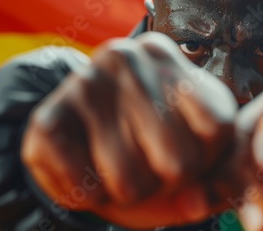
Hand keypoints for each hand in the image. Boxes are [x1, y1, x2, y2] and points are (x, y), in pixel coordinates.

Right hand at [21, 32, 237, 227]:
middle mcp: (128, 59)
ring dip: (127, 192)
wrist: (84, 130)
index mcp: (172, 60)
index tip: (189, 148)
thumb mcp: (191, 153)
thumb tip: (196, 204)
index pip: (216, 128)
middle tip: (150, 165)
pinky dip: (90, 195)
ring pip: (129, 180)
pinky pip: (83, 188)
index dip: (205, 158)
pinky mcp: (46, 118)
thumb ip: (206, 186)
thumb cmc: (149, 141)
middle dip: (167, 182)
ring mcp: (85, 83)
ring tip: (119, 164)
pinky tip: (88, 168)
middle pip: (178, 162)